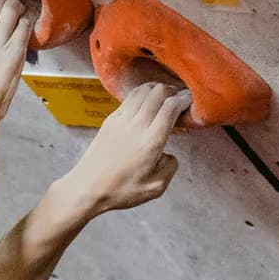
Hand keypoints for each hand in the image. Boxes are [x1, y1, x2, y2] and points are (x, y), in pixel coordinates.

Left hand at [52, 84, 191, 214]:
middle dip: (173, 91)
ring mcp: (121, 119)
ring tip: (165, 97)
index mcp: (151, 141)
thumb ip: (170, 167)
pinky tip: (146, 102)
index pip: (170, 107)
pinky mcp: (110, 119)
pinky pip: (130, 97)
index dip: (184, 99)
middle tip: (180, 98)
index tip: (190, 101)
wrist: (87, 187)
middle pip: (158, 92)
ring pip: (143, 90)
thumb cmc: (121, 190)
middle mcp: (137, 125)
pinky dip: (142, 94)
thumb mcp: (155, 188)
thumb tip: (168, 154)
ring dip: (157, 89)